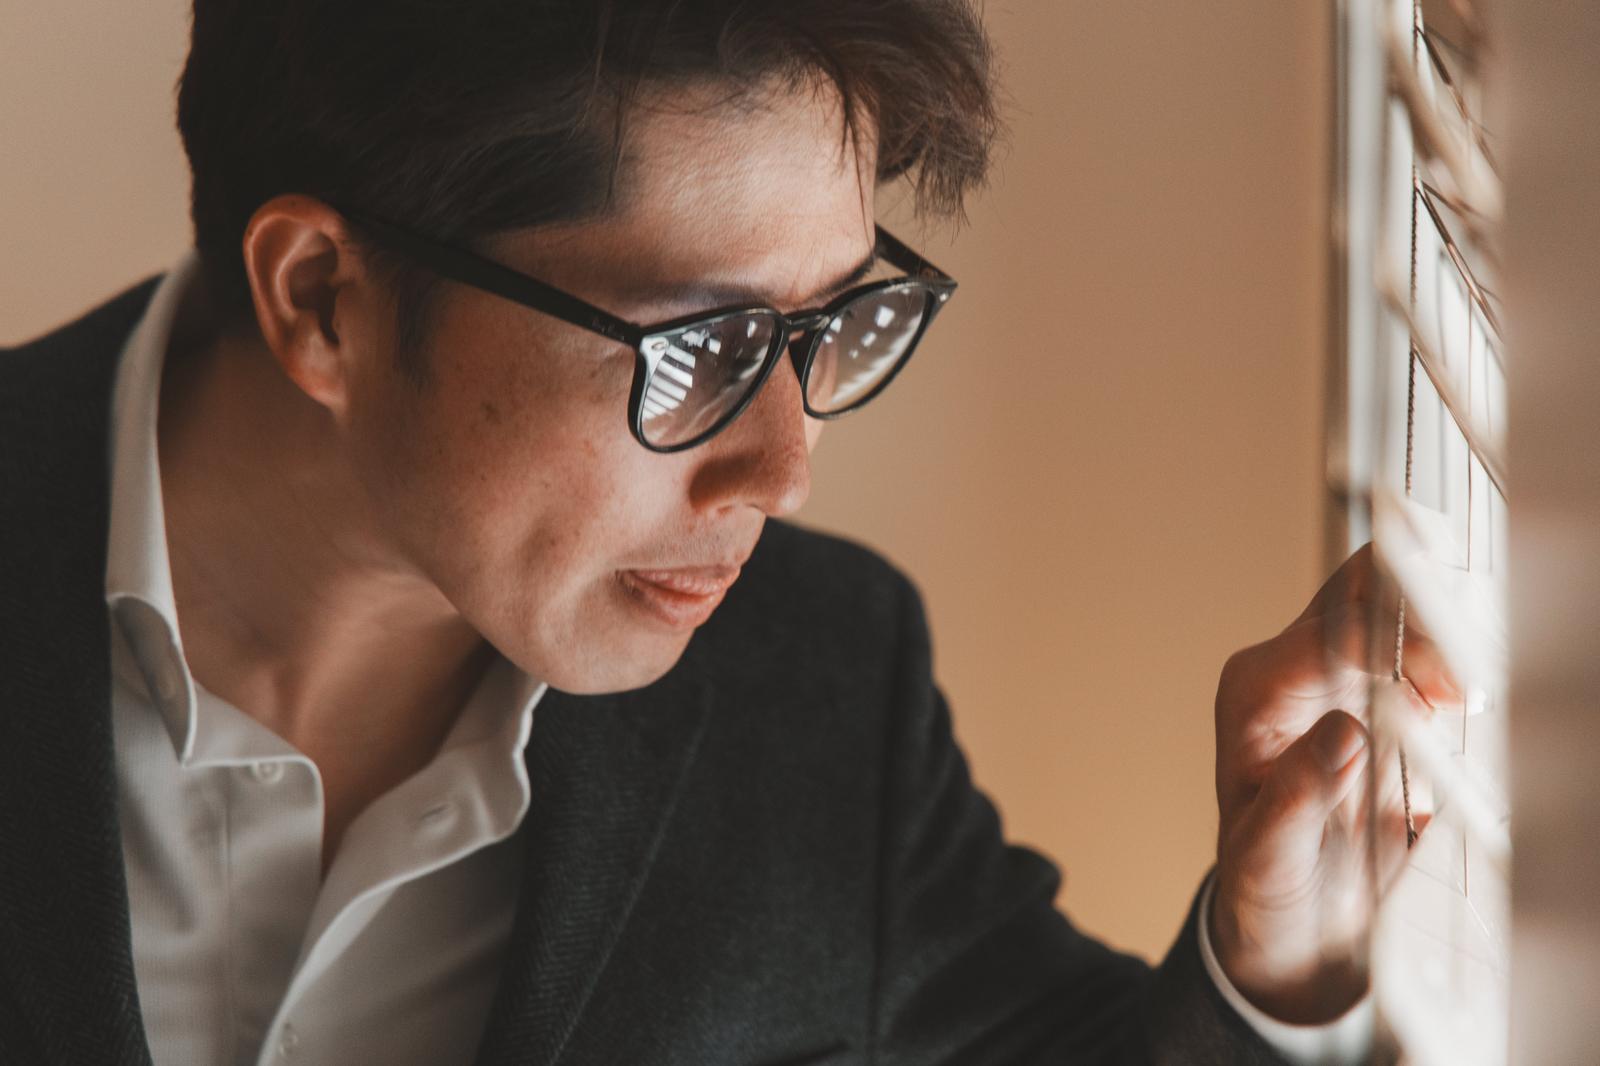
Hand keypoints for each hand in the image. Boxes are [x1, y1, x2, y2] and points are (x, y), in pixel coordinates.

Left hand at [1208, 545, 1460, 1023]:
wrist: (1286, 912)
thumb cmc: (1265, 880)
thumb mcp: (1267, 854)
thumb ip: (1297, 795)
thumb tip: (1343, 732)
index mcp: (1255, 692)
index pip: (1328, 633)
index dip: (1390, 645)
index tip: (1444, 686)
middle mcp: (1292, 670)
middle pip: (1362, 595)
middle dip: (1423, 616)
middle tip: (1466, 683)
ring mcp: (1338, 676)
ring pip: (1400, 611)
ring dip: (1446, 643)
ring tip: (1469, 703)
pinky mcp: (1380, 696)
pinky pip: (1423, 653)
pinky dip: (1455, 667)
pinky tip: (1467, 707)